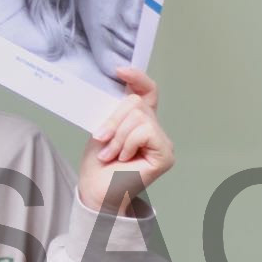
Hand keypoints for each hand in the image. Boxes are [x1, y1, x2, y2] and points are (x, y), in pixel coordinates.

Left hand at [77, 65, 173, 214]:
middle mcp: (155, 128)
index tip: (120, 71)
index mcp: (140, 120)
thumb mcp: (103, 128)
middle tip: (102, 141)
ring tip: (110, 154)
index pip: (148, 91)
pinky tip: (125, 158)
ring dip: (118, 136)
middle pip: (137, 103)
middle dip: (114, 120)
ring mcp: (163, 142)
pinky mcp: (166, 155)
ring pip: (139, 117)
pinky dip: (128, 143)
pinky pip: (145, 131)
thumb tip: (118, 87)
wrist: (96, 191)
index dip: (137, 78)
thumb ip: (115, 109)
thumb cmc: (98, 164)